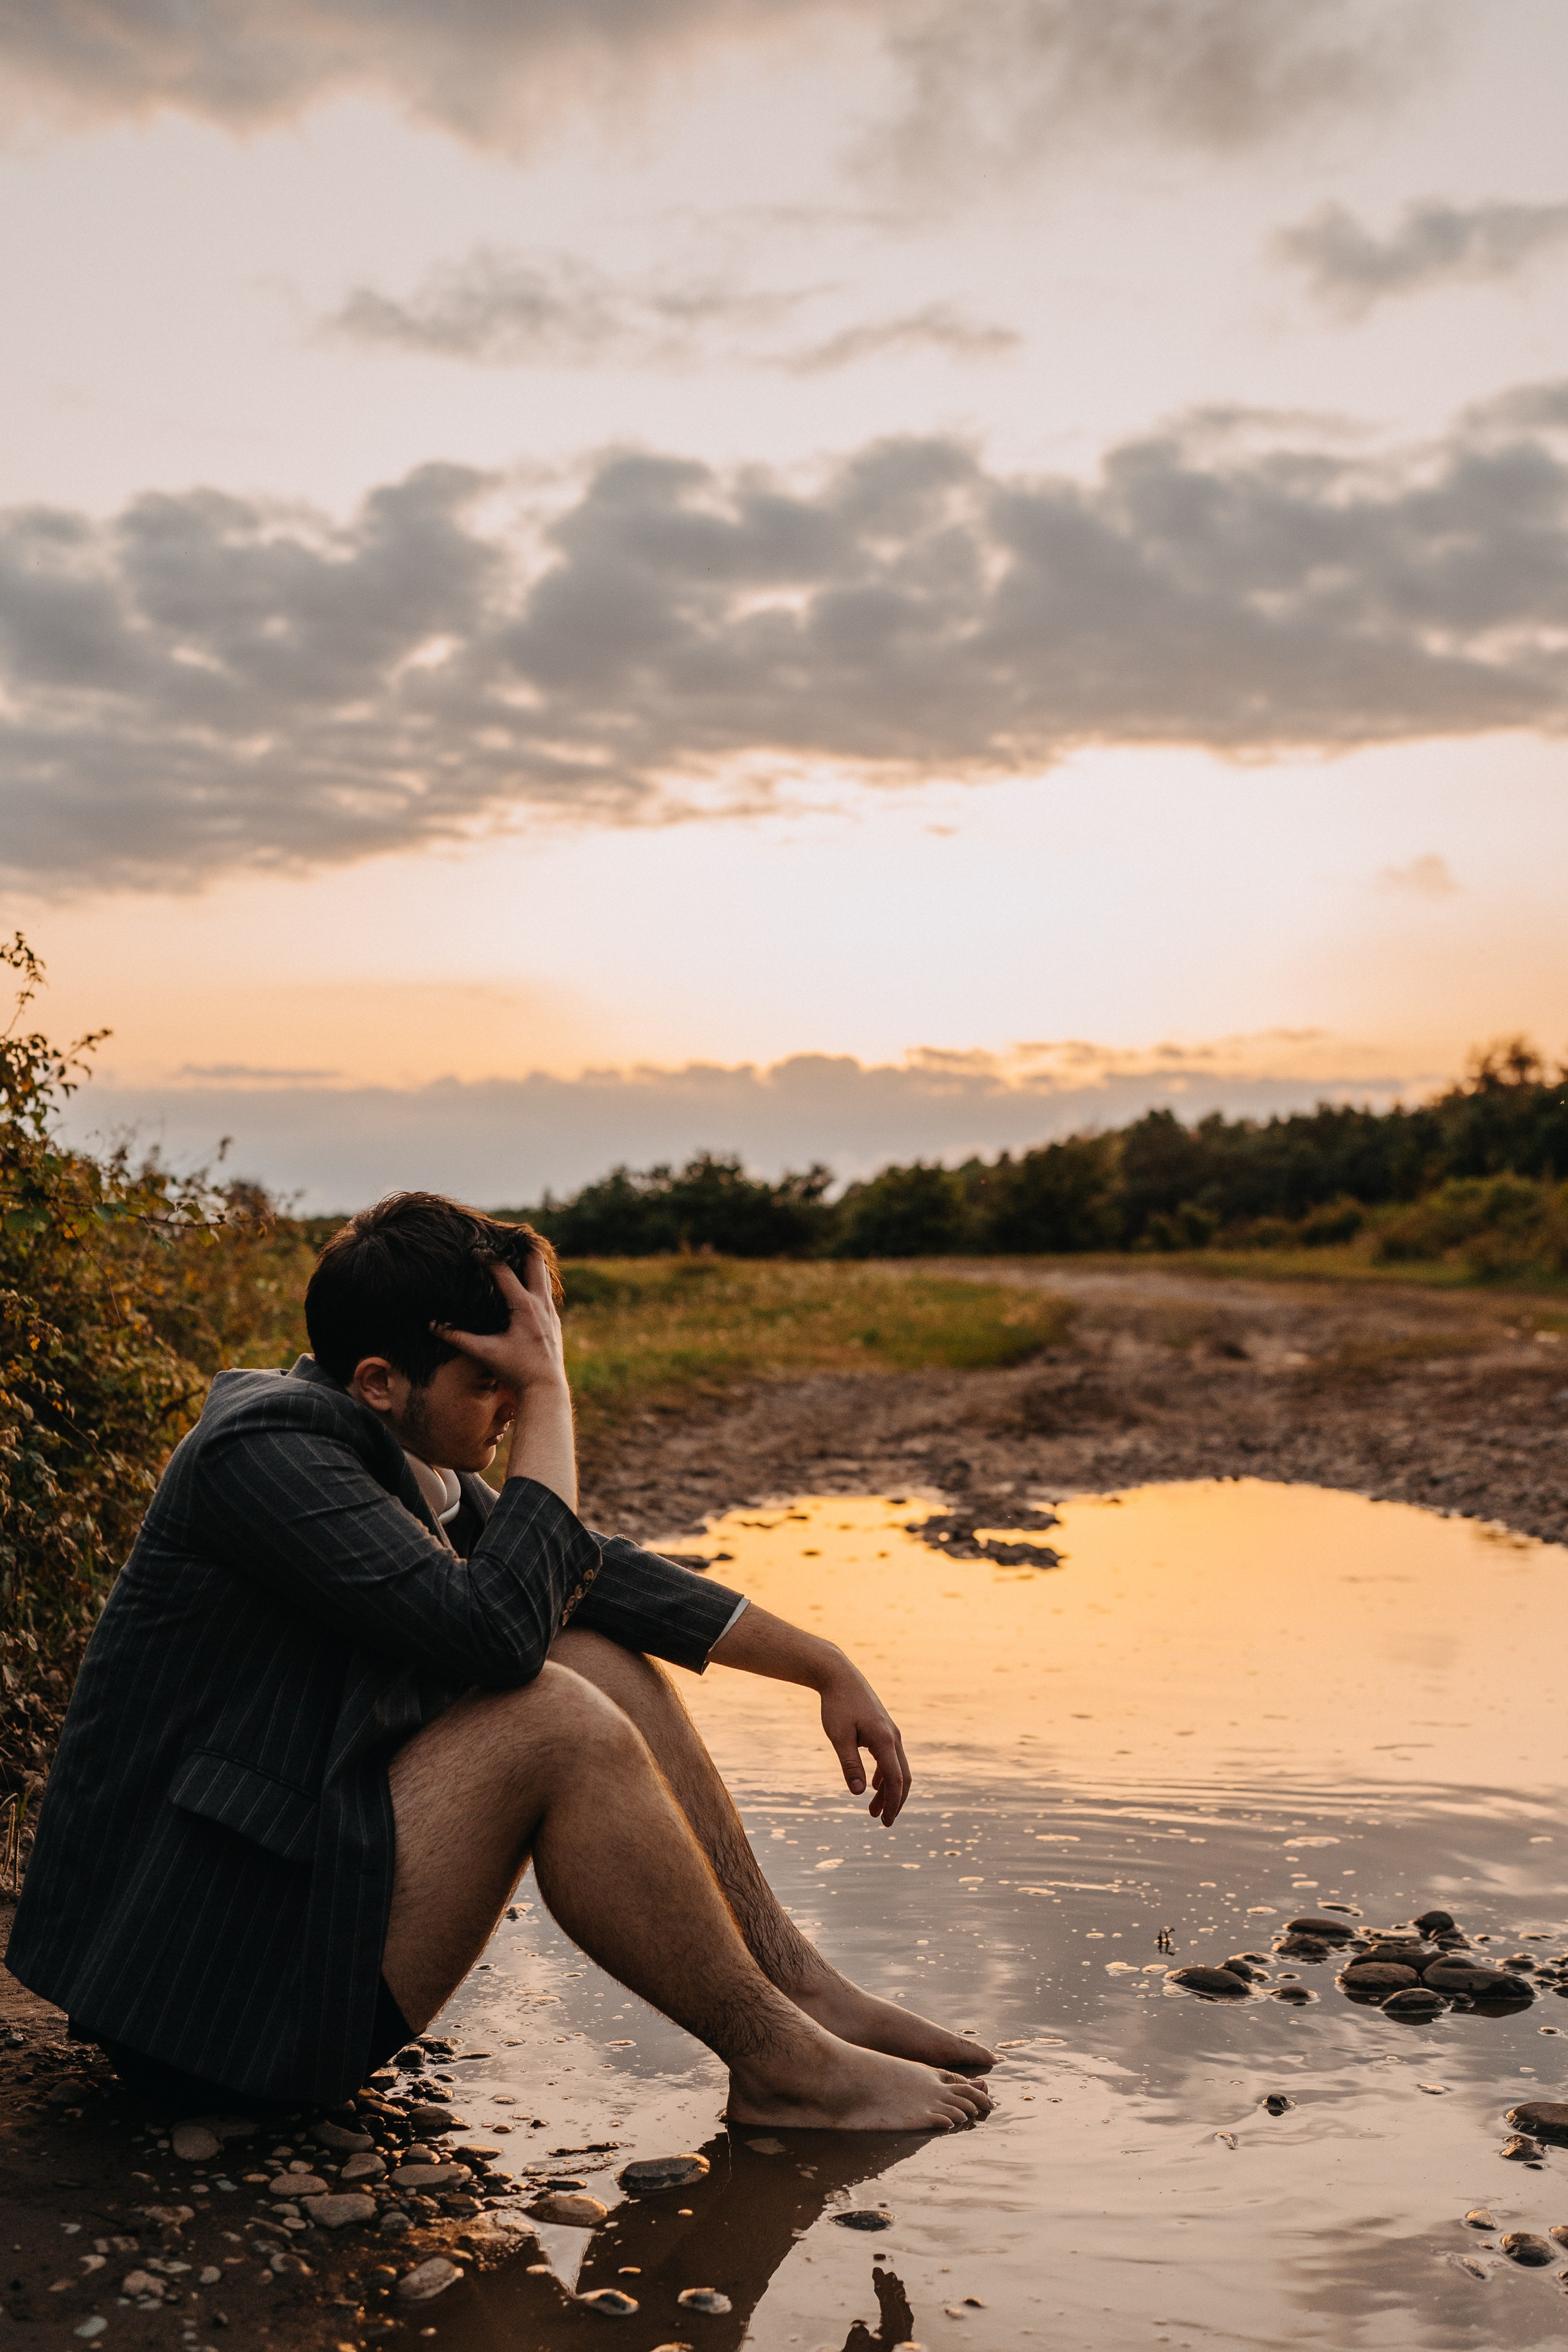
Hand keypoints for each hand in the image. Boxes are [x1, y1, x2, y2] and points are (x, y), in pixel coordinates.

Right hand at [438, 1257, 566, 1394]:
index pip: (504, 1272)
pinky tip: (524, 1279)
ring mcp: (550, 1310)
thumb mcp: (485, 1352)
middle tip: (505, 1235)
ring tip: (515, 1249)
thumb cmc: (516, 1369)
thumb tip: (431, 1325)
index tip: (473, 1248)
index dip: (488, 1257)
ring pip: (543, 1274)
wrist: (545, 1388)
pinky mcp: (553, 1318)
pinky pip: (545, 1289)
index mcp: (524, 1307)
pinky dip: (535, 1278)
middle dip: (521, 1247)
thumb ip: (458, 1337)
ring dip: (530, 1261)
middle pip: (535, 1262)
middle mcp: (541, 1303)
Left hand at [819, 1662, 911, 1825]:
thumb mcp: (839, 1737)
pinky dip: (885, 1776)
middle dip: (895, 1801)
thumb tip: (858, 1793)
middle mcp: (893, 1737)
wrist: (839, 1675)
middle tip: (883, 1821)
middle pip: (903, 1777)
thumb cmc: (837, 1705)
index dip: (893, 1803)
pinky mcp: (884, 1729)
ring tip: (873, 1810)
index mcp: (884, 1740)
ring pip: (897, 1768)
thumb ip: (849, 1764)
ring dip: (888, 1790)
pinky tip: (873, 1786)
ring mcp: (891, 1732)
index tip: (885, 1822)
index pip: (895, 1780)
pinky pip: (891, 1758)